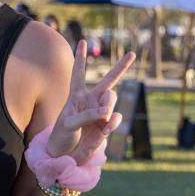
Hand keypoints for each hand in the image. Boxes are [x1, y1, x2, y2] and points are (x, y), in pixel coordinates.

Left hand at [46, 40, 135, 161]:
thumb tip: (107, 112)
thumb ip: (87, 115)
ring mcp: (100, 111)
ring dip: (108, 107)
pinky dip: (111, 124)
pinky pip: (115, 118)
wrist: (67, 154)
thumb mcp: (69, 124)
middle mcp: (90, 100)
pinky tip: (103, 132)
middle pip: (108, 80)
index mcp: (75, 96)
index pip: (78, 73)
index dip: (80, 58)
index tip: (82, 41)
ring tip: (102, 119)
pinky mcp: (107, 124)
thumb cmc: (62, 136)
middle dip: (121, 67)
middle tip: (133, 53)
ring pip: (112, 100)